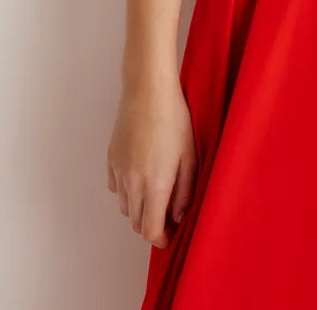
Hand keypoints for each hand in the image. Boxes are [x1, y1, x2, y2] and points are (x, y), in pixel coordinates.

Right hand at [106, 77, 196, 248]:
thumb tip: (178, 215)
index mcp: (155, 185)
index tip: (170, 237)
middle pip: (137, 222)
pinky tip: (141, 175)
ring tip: (157, 193)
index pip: (151, 230)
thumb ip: (185, 190)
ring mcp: (119, 172)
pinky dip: (127, 191)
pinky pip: (117, 188)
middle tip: (169, 215)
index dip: (161, 239)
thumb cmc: (175, 119)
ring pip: (125, 207)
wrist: (147, 91)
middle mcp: (133, 184)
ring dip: (140, 208)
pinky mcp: (111, 160)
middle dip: (152, 224)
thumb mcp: (190, 155)